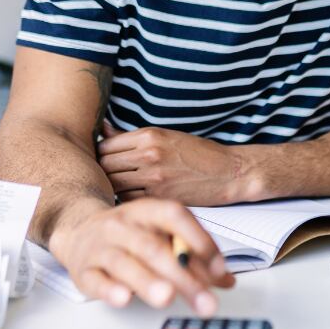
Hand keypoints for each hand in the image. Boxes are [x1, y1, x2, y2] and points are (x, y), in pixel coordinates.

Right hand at [48, 197, 234, 313]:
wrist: (79, 229)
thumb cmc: (130, 234)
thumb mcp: (161, 234)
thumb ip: (194, 255)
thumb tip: (225, 280)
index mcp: (148, 211)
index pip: (175, 217)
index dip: (198, 240)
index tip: (218, 268)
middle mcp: (124, 225)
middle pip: (155, 248)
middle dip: (182, 276)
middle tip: (204, 300)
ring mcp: (102, 247)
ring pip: (126, 263)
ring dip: (148, 281)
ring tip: (167, 297)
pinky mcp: (84, 270)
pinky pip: (96, 280)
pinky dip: (110, 290)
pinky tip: (124, 298)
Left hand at [98, 121, 249, 204]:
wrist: (228, 172)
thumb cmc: (199, 154)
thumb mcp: (166, 136)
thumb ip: (132, 137)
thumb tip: (103, 128)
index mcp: (150, 135)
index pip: (106, 145)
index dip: (101, 154)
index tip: (105, 160)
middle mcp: (149, 154)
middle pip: (105, 165)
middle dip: (103, 171)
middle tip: (109, 176)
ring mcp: (153, 177)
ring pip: (113, 184)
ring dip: (113, 187)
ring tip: (119, 187)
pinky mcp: (160, 196)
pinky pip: (128, 199)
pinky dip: (127, 199)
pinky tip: (134, 196)